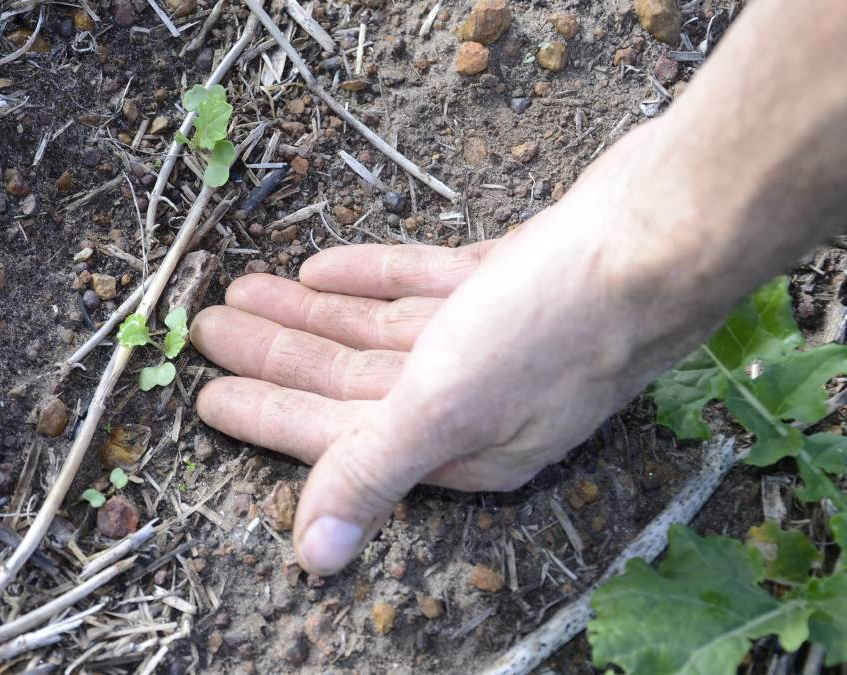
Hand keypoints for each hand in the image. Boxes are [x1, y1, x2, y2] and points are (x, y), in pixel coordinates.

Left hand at [190, 123, 729, 575]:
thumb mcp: (447, 407)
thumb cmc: (556, 326)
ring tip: (247, 290)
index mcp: (456, 444)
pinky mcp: (508, 281)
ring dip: (311, 315)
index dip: (267, 416)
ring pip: (378, 332)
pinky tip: (324, 268)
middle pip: (350, 382)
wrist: (660, 235)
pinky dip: (373, 278)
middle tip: (209, 328)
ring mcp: (492, 337)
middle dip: (276, 355)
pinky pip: (422, 286)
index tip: (206, 397)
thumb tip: (314, 558)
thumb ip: (373, 473)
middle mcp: (473, 399)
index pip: (338, 437)